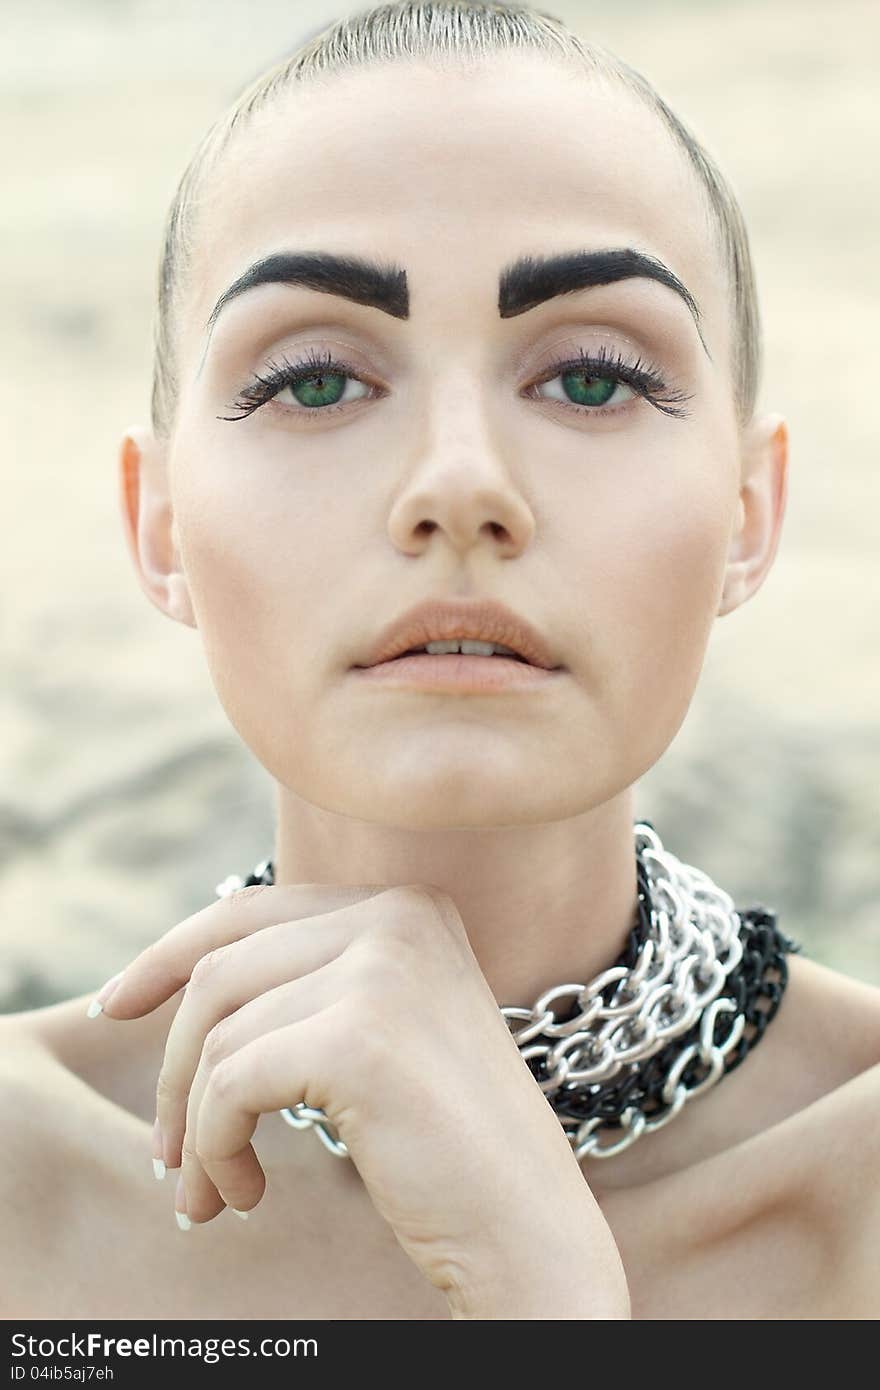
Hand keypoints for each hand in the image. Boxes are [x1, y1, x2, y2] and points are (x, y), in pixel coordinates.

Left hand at [95, 881, 629, 1316]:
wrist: (530, 1229)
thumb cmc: (450, 1148)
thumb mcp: (386, 1030)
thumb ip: (312, 982)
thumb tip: (182, 976)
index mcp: (408, 906)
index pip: (251, 911)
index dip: (169, 955)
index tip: (115, 1004)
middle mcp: (399, 917)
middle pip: (222, 969)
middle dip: (173, 1066)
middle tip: (168, 1153)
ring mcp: (383, 968)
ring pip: (218, 1034)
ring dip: (194, 1124)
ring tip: (213, 1190)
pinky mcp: (358, 1035)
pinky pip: (229, 1084)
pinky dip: (216, 1148)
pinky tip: (246, 1193)